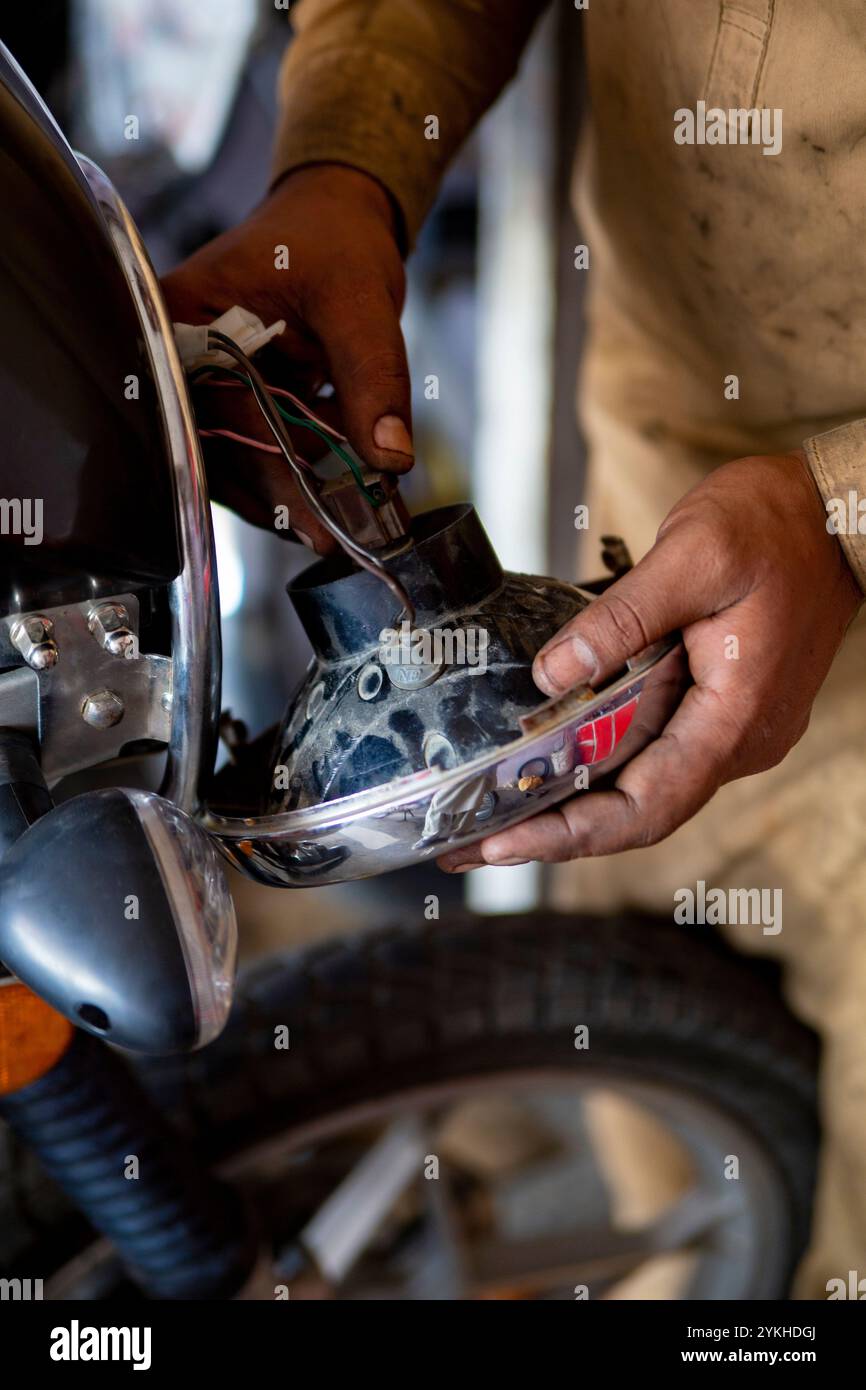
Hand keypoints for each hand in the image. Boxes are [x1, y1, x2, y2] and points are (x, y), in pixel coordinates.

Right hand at [161, 164, 412, 549]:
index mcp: (183, 317)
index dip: (264, 469)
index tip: (309, 517)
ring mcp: (208, 379)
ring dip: (284, 494)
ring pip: (234, 457)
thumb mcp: (359, 299)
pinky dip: (293, 476)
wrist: (342, 216)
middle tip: (328, 538)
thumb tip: (389, 458)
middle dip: (274, 496)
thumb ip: (373, 375)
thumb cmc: (335, 237)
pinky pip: (257, 447)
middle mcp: (182, 354)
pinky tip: (328, 502)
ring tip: (334, 529)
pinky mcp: (238, 397)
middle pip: (215, 446)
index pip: (215, 412)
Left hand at [440, 451, 861, 870]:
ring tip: (491, 807)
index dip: (569, 835)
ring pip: (643, 785)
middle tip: (470, 840)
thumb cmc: (777, 526)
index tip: (502, 842)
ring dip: (570, 800)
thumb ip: (621, 618)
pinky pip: (655, 750)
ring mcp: (733, 728)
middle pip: (636, 811)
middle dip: (552, 830)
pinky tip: (547, 757)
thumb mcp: (692, 555)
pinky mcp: (721, 707)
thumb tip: (553, 675)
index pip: (645, 808)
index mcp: (735, 719)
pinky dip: (598, 761)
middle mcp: (739, 741)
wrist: (839, 510)